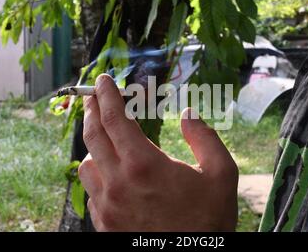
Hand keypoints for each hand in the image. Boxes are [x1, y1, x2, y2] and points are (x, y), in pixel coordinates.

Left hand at [78, 74, 238, 231]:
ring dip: (93, 148)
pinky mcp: (104, 226)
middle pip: (92, 137)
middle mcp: (117, 183)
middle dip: (91, 112)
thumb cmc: (210, 221)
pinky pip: (91, 194)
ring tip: (106, 141)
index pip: (115, 118)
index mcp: (144, 165)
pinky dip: (98, 178)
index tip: (103, 80)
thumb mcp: (222, 174)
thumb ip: (205, 138)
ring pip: (86, 166)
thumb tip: (189, 114)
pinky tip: (113, 179)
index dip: (106, 95)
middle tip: (94, 98)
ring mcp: (107, 207)